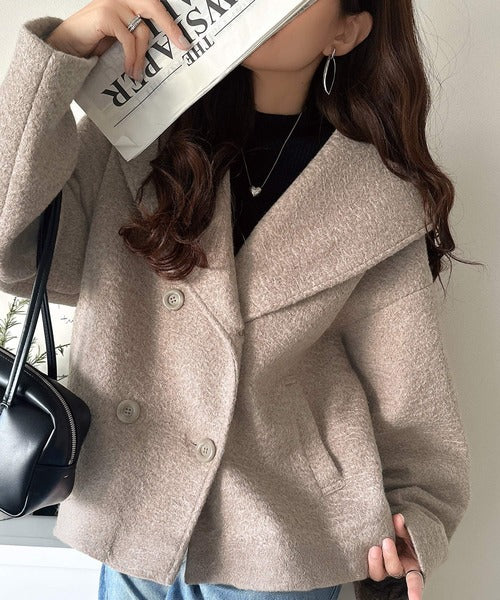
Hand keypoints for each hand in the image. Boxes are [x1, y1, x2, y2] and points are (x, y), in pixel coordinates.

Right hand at [45, 0, 190, 80]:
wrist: (64, 46)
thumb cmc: (91, 42)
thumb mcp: (118, 38)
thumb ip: (134, 35)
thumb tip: (156, 48)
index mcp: (125, 2)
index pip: (151, 5)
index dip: (168, 21)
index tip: (183, 40)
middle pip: (153, 6)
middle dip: (170, 26)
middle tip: (182, 44)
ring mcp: (112, 3)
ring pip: (141, 30)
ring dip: (142, 56)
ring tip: (136, 74)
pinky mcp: (105, 15)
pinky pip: (128, 39)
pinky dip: (132, 57)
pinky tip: (130, 70)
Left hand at [368, 513, 424, 599]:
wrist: (392, 530)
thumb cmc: (404, 534)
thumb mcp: (408, 531)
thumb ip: (403, 527)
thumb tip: (398, 518)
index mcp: (411, 565)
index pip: (415, 581)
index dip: (415, 591)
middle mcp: (397, 568)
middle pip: (393, 570)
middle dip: (390, 557)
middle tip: (387, 541)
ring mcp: (383, 566)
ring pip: (377, 572)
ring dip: (375, 561)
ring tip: (374, 548)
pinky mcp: (371, 562)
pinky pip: (365, 565)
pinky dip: (364, 560)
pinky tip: (359, 552)